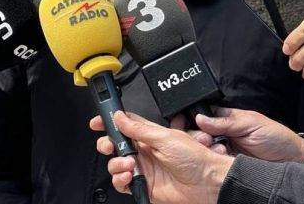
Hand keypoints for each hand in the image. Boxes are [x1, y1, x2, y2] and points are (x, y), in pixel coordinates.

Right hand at [90, 112, 232, 203]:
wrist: (207, 184)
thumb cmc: (195, 158)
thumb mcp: (166, 138)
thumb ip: (140, 129)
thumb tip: (120, 117)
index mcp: (151, 135)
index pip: (126, 124)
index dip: (110, 122)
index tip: (97, 122)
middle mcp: (145, 151)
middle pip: (117, 145)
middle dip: (108, 144)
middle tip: (110, 145)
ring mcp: (144, 169)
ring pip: (116, 164)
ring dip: (116, 164)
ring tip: (129, 164)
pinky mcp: (143, 186)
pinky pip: (122, 184)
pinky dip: (121, 180)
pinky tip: (129, 177)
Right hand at [192, 107, 303, 162]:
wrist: (290, 159)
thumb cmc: (275, 136)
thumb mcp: (250, 124)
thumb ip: (225, 122)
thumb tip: (200, 117)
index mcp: (226, 118)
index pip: (203, 115)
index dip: (195, 120)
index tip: (193, 125)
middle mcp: (222, 133)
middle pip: (199, 133)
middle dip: (198, 136)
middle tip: (207, 140)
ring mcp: (224, 149)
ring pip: (203, 148)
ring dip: (205, 149)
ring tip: (219, 149)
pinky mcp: (226, 164)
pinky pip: (212, 162)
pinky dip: (212, 161)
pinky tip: (220, 158)